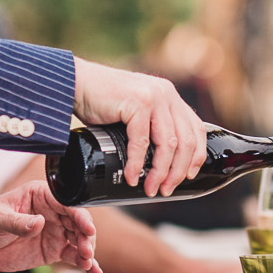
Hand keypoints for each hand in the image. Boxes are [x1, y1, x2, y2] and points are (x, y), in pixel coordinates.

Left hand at [0, 181, 100, 272]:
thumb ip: (17, 222)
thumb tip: (38, 222)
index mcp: (40, 195)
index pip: (66, 203)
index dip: (79, 215)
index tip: (87, 228)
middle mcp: (52, 212)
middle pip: (78, 221)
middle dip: (87, 236)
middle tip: (86, 250)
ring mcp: (54, 232)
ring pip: (80, 239)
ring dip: (87, 250)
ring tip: (87, 263)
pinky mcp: (53, 250)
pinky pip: (73, 256)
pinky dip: (84, 263)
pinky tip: (93, 271)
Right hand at [74, 59, 207, 195]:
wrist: (75, 83)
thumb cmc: (102, 102)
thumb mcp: (136, 112)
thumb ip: (152, 127)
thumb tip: (160, 164)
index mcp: (170, 96)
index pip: (196, 129)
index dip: (196, 156)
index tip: (189, 176)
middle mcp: (166, 94)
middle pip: (185, 141)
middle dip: (177, 171)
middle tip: (166, 189)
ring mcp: (154, 97)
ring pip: (168, 144)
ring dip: (160, 172)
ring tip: (151, 188)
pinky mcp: (137, 103)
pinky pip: (142, 142)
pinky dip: (136, 163)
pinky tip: (131, 177)